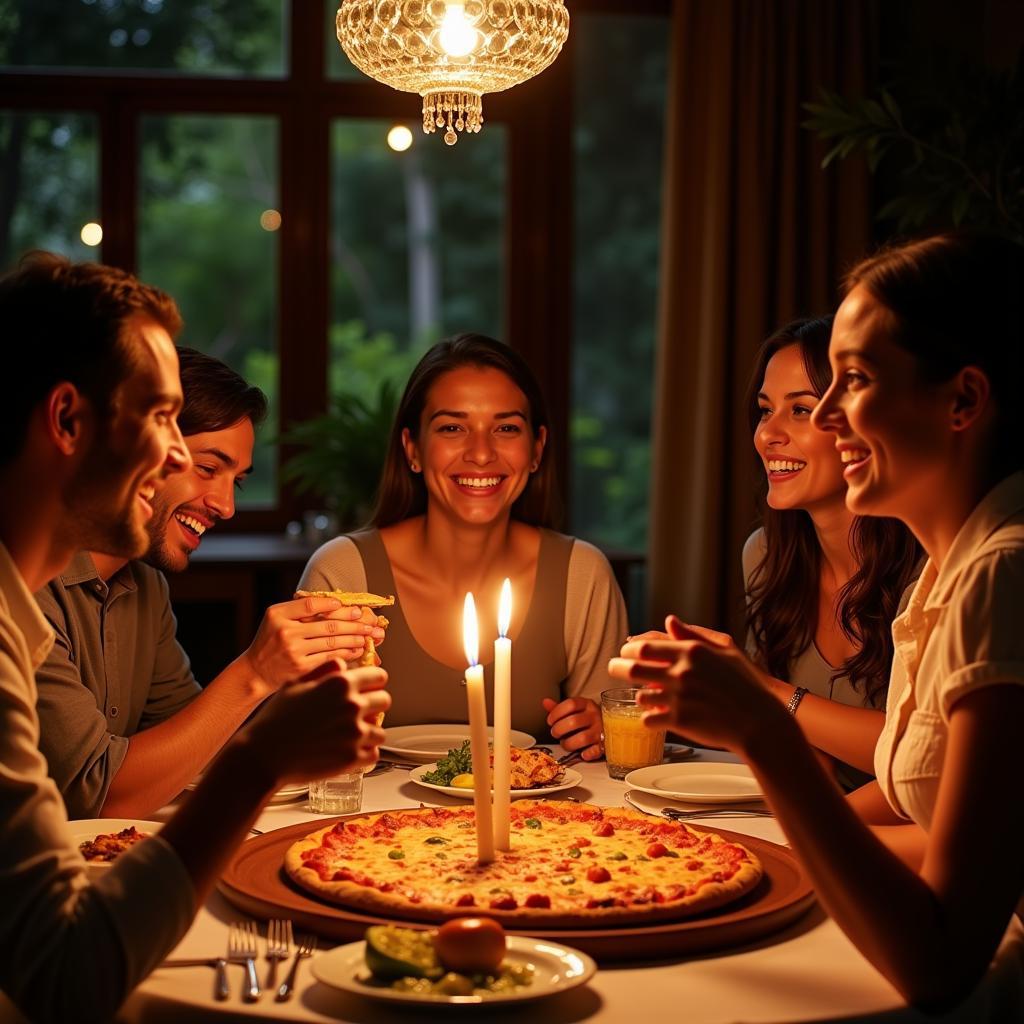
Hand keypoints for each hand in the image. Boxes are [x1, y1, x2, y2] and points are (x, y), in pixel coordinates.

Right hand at [244, 597, 386, 693]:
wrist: (256, 672)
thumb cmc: (270, 642)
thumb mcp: (276, 620)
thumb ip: (298, 611)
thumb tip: (336, 603)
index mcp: (278, 614)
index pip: (310, 605)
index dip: (333, 604)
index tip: (350, 606)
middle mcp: (285, 631)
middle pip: (327, 624)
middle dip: (353, 623)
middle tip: (368, 621)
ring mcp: (294, 650)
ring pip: (332, 641)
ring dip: (354, 638)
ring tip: (368, 636)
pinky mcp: (301, 667)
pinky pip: (329, 656)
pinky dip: (346, 652)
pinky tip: (357, 650)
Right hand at [245, 660, 389, 784]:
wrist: (263, 756)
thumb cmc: (275, 720)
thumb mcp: (296, 684)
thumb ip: (324, 670)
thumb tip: (342, 665)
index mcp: (340, 683)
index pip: (379, 676)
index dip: (373, 682)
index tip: (370, 687)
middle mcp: (352, 705)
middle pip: (384, 701)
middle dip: (373, 705)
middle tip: (359, 713)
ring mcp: (355, 733)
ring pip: (380, 730)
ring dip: (368, 732)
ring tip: (350, 735)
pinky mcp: (353, 758)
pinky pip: (374, 753)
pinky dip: (364, 753)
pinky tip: (350, 750)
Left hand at [541, 696, 603, 759]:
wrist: (614, 727)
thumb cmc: (589, 718)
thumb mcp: (576, 709)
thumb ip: (560, 707)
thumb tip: (545, 702)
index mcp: (587, 704)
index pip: (570, 704)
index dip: (556, 713)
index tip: (550, 721)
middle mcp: (595, 716)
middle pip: (573, 722)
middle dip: (559, 730)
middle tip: (555, 733)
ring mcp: (602, 730)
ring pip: (582, 738)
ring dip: (568, 743)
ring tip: (565, 743)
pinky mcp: (605, 745)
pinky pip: (594, 752)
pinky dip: (585, 754)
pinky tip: (581, 753)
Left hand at [608, 615, 782, 755]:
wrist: (759, 722)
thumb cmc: (746, 685)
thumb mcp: (725, 651)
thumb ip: (692, 636)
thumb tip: (669, 622)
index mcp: (691, 653)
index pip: (645, 646)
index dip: (628, 649)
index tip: (625, 651)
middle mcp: (681, 673)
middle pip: (633, 668)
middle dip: (617, 667)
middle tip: (613, 668)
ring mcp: (679, 698)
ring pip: (640, 695)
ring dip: (640, 695)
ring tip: (644, 695)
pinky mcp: (679, 722)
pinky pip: (648, 719)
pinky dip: (647, 718)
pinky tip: (653, 717)